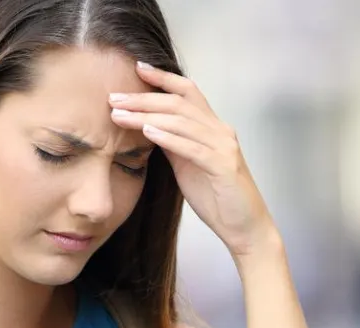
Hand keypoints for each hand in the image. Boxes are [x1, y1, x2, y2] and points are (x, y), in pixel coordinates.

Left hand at [110, 62, 278, 257]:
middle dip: (144, 97)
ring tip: (119, 114)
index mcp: (213, 128)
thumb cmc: (217, 198)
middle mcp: (220, 131)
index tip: (136, 68)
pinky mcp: (223, 167)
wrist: (246, 228)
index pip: (188, 92)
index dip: (163, 77)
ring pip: (182, 121)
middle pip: (179, 103)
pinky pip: (193, 147)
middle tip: (114, 97)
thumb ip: (174, 144)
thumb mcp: (189, 165)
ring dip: (147, 115)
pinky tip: (148, 132)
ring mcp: (224, 147)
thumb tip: (148, 126)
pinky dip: (169, 137)